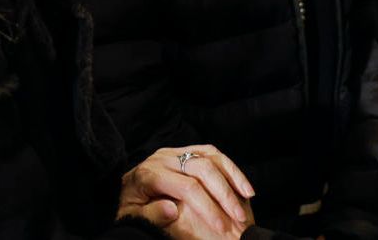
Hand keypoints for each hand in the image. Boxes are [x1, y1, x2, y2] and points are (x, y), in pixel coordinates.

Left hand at [118, 145, 255, 239]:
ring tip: (248, 198)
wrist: (129, 195)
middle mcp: (162, 158)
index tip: (221, 226)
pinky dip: (230, 169)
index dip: (207, 207)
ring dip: (232, 178)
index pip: (186, 187)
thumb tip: (171, 208)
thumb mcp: (134, 218)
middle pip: (201, 170)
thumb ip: (151, 216)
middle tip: (239, 218)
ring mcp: (175, 152)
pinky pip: (212, 154)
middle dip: (224, 195)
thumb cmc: (133, 211)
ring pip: (210, 158)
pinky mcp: (186, 150)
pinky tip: (243, 186)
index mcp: (148, 173)